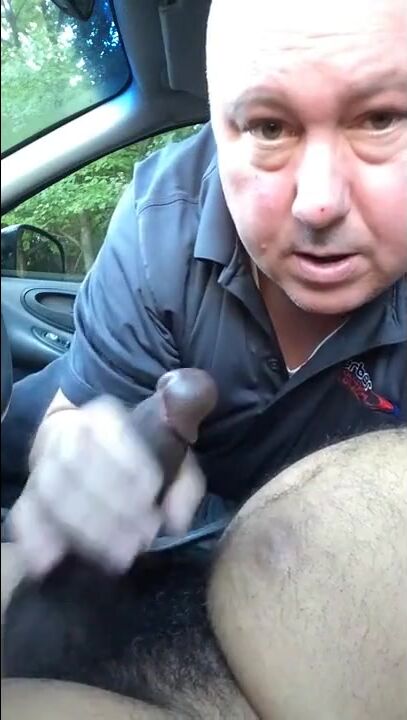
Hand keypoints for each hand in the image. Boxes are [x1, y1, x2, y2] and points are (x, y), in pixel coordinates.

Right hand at [9, 396, 204, 577]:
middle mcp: (66, 435)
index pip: (109, 431)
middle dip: (109, 507)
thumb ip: (183, 485)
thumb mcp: (172, 459)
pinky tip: (51, 561)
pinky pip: (23, 515)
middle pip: (76, 465)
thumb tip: (176, 522)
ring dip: (84, 528)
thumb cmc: (137, 457)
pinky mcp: (29, 496)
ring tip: (117, 557)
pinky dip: (34, 538)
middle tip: (139, 540)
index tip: (150, 495)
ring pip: (51, 492)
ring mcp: (42, 465)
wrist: (85, 444)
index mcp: (103, 417)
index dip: (127, 463)